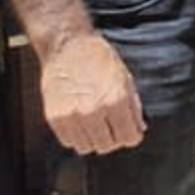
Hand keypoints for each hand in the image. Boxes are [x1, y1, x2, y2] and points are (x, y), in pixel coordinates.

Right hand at [40, 32, 144, 154]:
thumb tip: (139, 128)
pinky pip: (68, 141)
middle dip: (113, 138)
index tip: (130, 133)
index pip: (129, 137)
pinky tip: (80, 123)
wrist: (69, 47)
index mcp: (116, 100)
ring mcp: (72, 116)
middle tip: (112, 128)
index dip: (132, 136)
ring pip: (87, 147)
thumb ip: (133, 106)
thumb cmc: (99, 59)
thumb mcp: (126, 79)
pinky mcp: (55, 118)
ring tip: (95, 124)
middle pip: (107, 145)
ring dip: (94, 139)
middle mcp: (94, 111)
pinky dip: (76, 137)